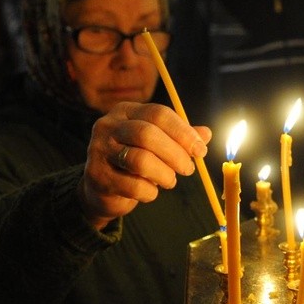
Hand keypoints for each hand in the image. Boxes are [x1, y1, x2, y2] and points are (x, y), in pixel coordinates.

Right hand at [79, 102, 210, 229]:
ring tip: (171, 181)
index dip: (183, 132)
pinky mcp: (97, 176)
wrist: (102, 189)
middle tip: (188, 169)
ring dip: (164, 174)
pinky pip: (133, 185)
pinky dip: (149, 192)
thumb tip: (206, 134)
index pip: (159, 114)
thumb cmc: (134, 162)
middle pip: (148, 134)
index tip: (200, 150)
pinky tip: (151, 191)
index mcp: (126, 111)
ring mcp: (99, 150)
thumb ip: (180, 138)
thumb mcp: (158, 144)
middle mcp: (108, 126)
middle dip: (175, 154)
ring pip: (140, 160)